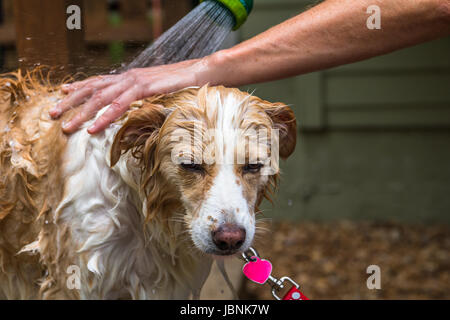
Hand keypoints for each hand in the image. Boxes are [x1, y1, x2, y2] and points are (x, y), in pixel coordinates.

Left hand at [50, 59, 204, 133]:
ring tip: (67, 125)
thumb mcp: (158, 90)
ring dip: (81, 112)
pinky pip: (119, 104)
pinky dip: (104, 116)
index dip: (79, 86)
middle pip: (92, 88)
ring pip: (101, 97)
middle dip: (71, 101)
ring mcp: (134, 81)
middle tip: (53, 113)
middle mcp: (127, 77)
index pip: (99, 81)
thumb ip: (144, 97)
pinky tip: (93, 127)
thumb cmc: (182, 84)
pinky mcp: (143, 88)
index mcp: (129, 77)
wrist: (200, 72)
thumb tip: (137, 109)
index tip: (63, 93)